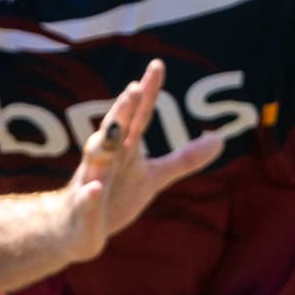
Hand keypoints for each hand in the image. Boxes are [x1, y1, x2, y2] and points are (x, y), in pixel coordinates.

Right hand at [53, 61, 223, 264]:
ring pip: (95, 160)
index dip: (148, 93)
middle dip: (123, 110)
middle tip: (134, 88)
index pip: (138, 117)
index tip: (157, 65)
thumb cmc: (114, 195)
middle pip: (114, 130)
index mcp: (123, 149)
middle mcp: (105, 160)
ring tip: (114, 129)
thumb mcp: (153, 176)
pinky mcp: (83, 210)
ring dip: (102, 144)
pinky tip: (95, 189)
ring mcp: (91, 182)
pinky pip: (86, 201)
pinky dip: (90, 195)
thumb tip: (220, 138)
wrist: (74, 229)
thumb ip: (184, 158)